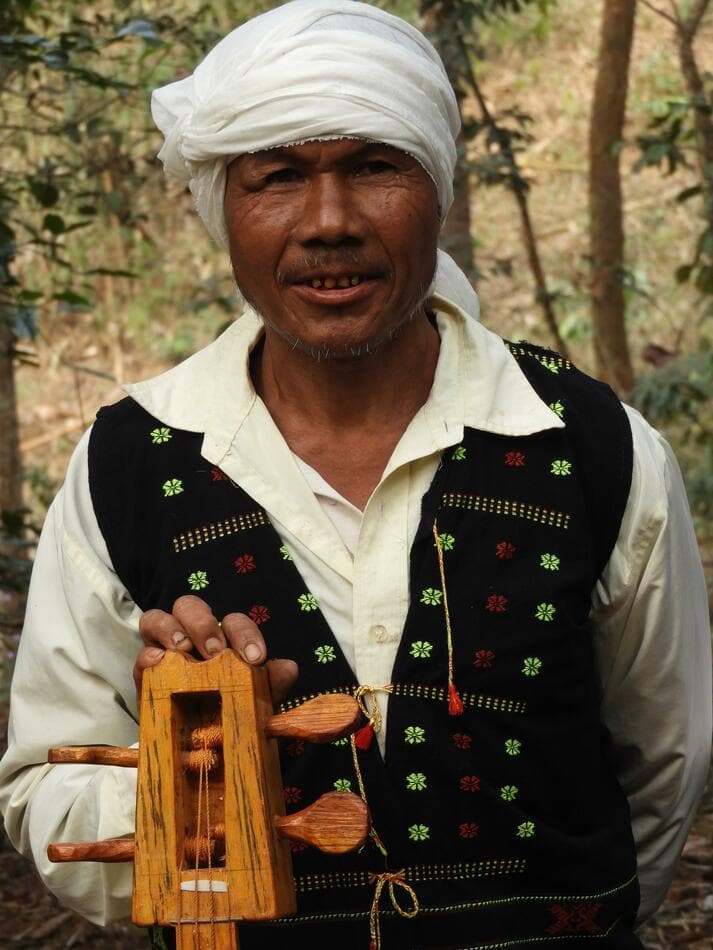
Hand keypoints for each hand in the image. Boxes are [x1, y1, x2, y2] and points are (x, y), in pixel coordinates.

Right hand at [135, 595, 297, 705]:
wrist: (200, 749)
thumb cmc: (230, 713)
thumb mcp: (256, 702)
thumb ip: (272, 683)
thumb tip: (289, 668)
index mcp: (223, 639)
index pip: (233, 622)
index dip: (245, 633)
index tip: (255, 658)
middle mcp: (192, 637)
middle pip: (190, 606)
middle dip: (202, 623)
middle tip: (214, 650)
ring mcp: (164, 651)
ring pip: (157, 618)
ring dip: (171, 629)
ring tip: (183, 650)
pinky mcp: (145, 675)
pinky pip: (140, 656)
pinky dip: (148, 655)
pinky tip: (159, 663)